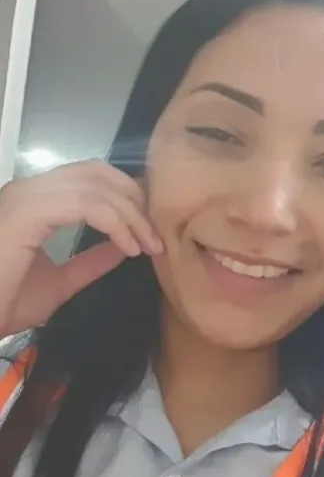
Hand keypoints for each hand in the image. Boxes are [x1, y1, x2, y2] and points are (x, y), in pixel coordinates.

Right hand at [0, 159, 162, 336]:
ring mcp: (27, 196)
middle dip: (134, 199)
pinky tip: (129, 247)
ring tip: (148, 245)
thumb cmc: (5, 304)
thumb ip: (90, 262)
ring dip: (131, 214)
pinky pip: (87, 204)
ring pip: (97, 185)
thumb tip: (123, 248)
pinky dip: (116, 223)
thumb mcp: (60, 281)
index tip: (149, 230)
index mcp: (33, 201)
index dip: (126, 196)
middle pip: (97, 172)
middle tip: (155, 236)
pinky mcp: (29, 211)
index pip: (90, 177)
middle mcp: (29, 189)